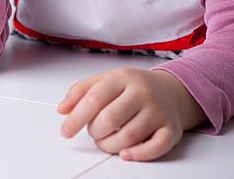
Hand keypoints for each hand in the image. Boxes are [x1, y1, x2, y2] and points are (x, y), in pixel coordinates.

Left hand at [57, 67, 205, 161]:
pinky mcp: (170, 129)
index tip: (66, 131)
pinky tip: (125, 153)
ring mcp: (158, 111)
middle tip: (95, 131)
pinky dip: (137, 155)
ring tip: (107, 140)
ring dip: (109, 146)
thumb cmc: (134, 87)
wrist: (171, 90)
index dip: (76, 118)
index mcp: (123, 77)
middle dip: (95, 132)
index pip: (95, 98)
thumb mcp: (107, 79)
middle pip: (110, 119)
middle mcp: (142, 92)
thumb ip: (82, 91)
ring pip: (128, 137)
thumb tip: (62, 109)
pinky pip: (154, 148)